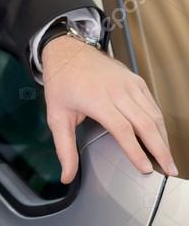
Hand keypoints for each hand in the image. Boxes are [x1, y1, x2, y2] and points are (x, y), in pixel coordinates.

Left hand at [41, 35, 177, 182]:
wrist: (66, 50)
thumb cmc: (62, 81)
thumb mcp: (56, 115)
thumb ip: (64, 148)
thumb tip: (67, 176)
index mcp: (97, 99)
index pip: (122, 129)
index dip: (136, 150)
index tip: (145, 168)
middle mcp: (116, 90)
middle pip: (145, 123)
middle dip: (159, 149)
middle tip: (168, 169)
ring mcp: (128, 83)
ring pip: (153, 113)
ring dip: (163, 137)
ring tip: (168, 158)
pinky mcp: (134, 79)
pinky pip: (151, 103)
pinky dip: (159, 121)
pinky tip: (160, 136)